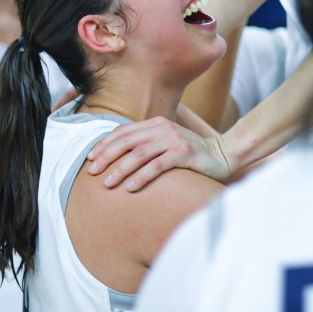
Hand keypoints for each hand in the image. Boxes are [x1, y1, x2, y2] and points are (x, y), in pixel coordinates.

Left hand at [85, 116, 234, 189]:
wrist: (223, 156)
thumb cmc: (190, 154)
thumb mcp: (166, 144)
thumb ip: (147, 145)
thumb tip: (116, 156)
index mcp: (156, 124)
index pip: (123, 132)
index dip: (104, 144)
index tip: (89, 159)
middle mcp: (164, 128)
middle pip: (128, 141)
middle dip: (107, 157)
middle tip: (92, 172)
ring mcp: (175, 140)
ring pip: (140, 154)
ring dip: (121, 169)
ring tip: (107, 183)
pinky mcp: (185, 153)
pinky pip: (158, 166)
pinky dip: (142, 177)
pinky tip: (131, 188)